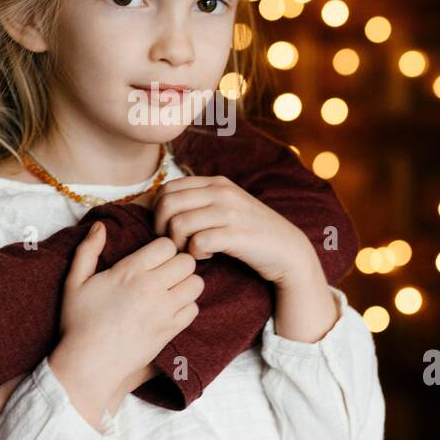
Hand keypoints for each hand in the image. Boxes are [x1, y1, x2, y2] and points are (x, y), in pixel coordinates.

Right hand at [56, 221, 202, 393]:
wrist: (89, 365)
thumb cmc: (79, 323)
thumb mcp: (75, 282)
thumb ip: (88, 250)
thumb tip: (100, 226)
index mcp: (129, 271)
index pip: (166, 245)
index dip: (162, 248)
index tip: (154, 258)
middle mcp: (150, 288)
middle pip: (186, 261)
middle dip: (178, 263)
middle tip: (166, 272)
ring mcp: (163, 311)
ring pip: (196, 284)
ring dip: (186, 284)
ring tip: (171, 289)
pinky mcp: (170, 331)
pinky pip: (193, 309)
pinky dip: (186, 307)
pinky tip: (170, 309)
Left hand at [152, 175, 318, 289]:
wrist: (287, 249)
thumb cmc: (249, 232)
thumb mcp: (224, 207)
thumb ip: (196, 202)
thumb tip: (152, 204)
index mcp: (215, 183)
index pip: (167, 188)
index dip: (157, 212)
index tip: (168, 229)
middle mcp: (221, 192)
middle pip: (167, 204)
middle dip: (162, 228)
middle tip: (176, 244)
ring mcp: (230, 212)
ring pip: (178, 224)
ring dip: (179, 244)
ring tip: (193, 250)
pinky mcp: (236, 234)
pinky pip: (198, 242)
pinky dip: (196, 253)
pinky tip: (207, 256)